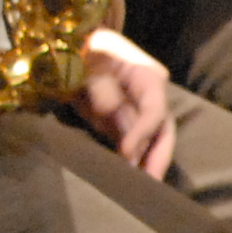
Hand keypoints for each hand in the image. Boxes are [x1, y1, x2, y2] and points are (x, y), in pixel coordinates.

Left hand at [77, 28, 177, 178]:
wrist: (69, 43)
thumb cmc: (84, 46)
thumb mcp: (89, 59)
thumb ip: (100, 84)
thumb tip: (110, 110)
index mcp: (148, 77)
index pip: (154, 111)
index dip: (143, 133)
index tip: (126, 153)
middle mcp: (150, 97)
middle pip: (162, 132)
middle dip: (157, 159)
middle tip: (150, 186)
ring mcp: (137, 111)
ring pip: (147, 142)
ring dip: (141, 163)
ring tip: (135, 189)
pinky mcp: (122, 122)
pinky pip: (127, 143)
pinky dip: (126, 159)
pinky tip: (122, 179)